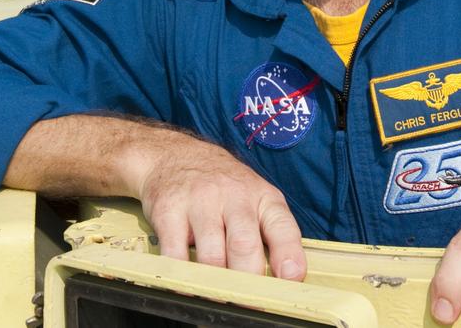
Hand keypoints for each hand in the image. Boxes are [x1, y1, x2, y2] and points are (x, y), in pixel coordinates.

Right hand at [134, 136, 306, 280]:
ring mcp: (200, 202)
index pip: (282, 226)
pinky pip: (175, 254)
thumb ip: (269, 234)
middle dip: (248, 280)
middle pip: (244, 245)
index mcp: (262, 198)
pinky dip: (183, 277)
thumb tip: (283, 280)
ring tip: (220, 297)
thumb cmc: (223, 187)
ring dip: (216, 284)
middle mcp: (234, 196)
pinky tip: (188, 284)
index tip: (291, 278)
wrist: (175, 157)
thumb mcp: (254, 199)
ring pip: (211, 255)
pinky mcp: (169, 210)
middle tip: (249, 302)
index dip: (289, 255)